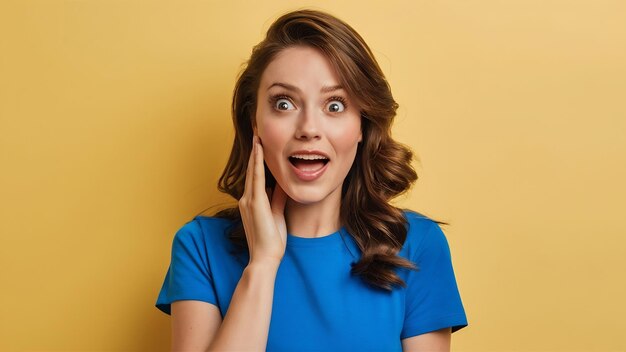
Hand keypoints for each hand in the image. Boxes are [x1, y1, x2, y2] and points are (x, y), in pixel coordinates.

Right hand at [238, 135, 287, 266]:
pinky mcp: (254, 203)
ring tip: (258, 136)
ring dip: (255, 153)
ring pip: (252, 171)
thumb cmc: (272, 240)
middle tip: (257, 134)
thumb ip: (277, 199)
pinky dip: (257, 163)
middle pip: (252, 171)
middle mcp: (247, 199)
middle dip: (255, 152)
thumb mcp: (278, 214)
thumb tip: (281, 184)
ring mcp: (248, 201)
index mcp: (252, 203)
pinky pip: (256, 178)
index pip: (255, 177)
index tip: (261, 146)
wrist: (265, 257)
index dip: (258, 161)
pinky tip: (259, 151)